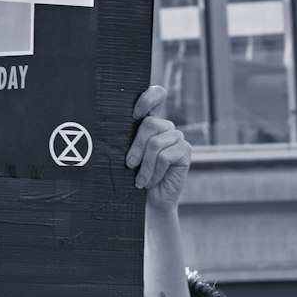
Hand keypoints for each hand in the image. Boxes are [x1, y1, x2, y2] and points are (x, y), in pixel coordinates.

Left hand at [127, 85, 191, 212]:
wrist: (150, 201)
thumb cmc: (134, 177)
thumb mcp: (127, 156)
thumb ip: (126, 140)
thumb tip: (111, 132)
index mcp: (151, 121)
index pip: (157, 95)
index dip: (148, 99)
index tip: (134, 114)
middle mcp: (166, 126)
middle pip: (150, 124)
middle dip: (137, 147)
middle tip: (129, 164)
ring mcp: (177, 137)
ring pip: (155, 143)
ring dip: (145, 166)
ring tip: (140, 181)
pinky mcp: (185, 150)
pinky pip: (165, 156)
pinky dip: (154, 172)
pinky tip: (151, 182)